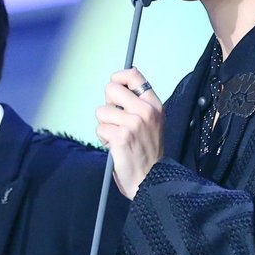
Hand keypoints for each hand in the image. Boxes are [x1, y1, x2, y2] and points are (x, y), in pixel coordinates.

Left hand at [95, 67, 163, 199]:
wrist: (152, 179)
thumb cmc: (148, 152)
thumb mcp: (152, 121)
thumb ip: (138, 103)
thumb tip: (117, 86)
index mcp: (154, 104)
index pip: (133, 75)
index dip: (118, 78)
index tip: (116, 89)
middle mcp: (145, 111)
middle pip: (111, 89)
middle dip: (108, 104)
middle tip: (116, 119)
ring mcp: (133, 123)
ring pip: (102, 111)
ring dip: (105, 126)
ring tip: (118, 137)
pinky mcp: (121, 136)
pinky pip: (100, 129)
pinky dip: (104, 139)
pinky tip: (116, 146)